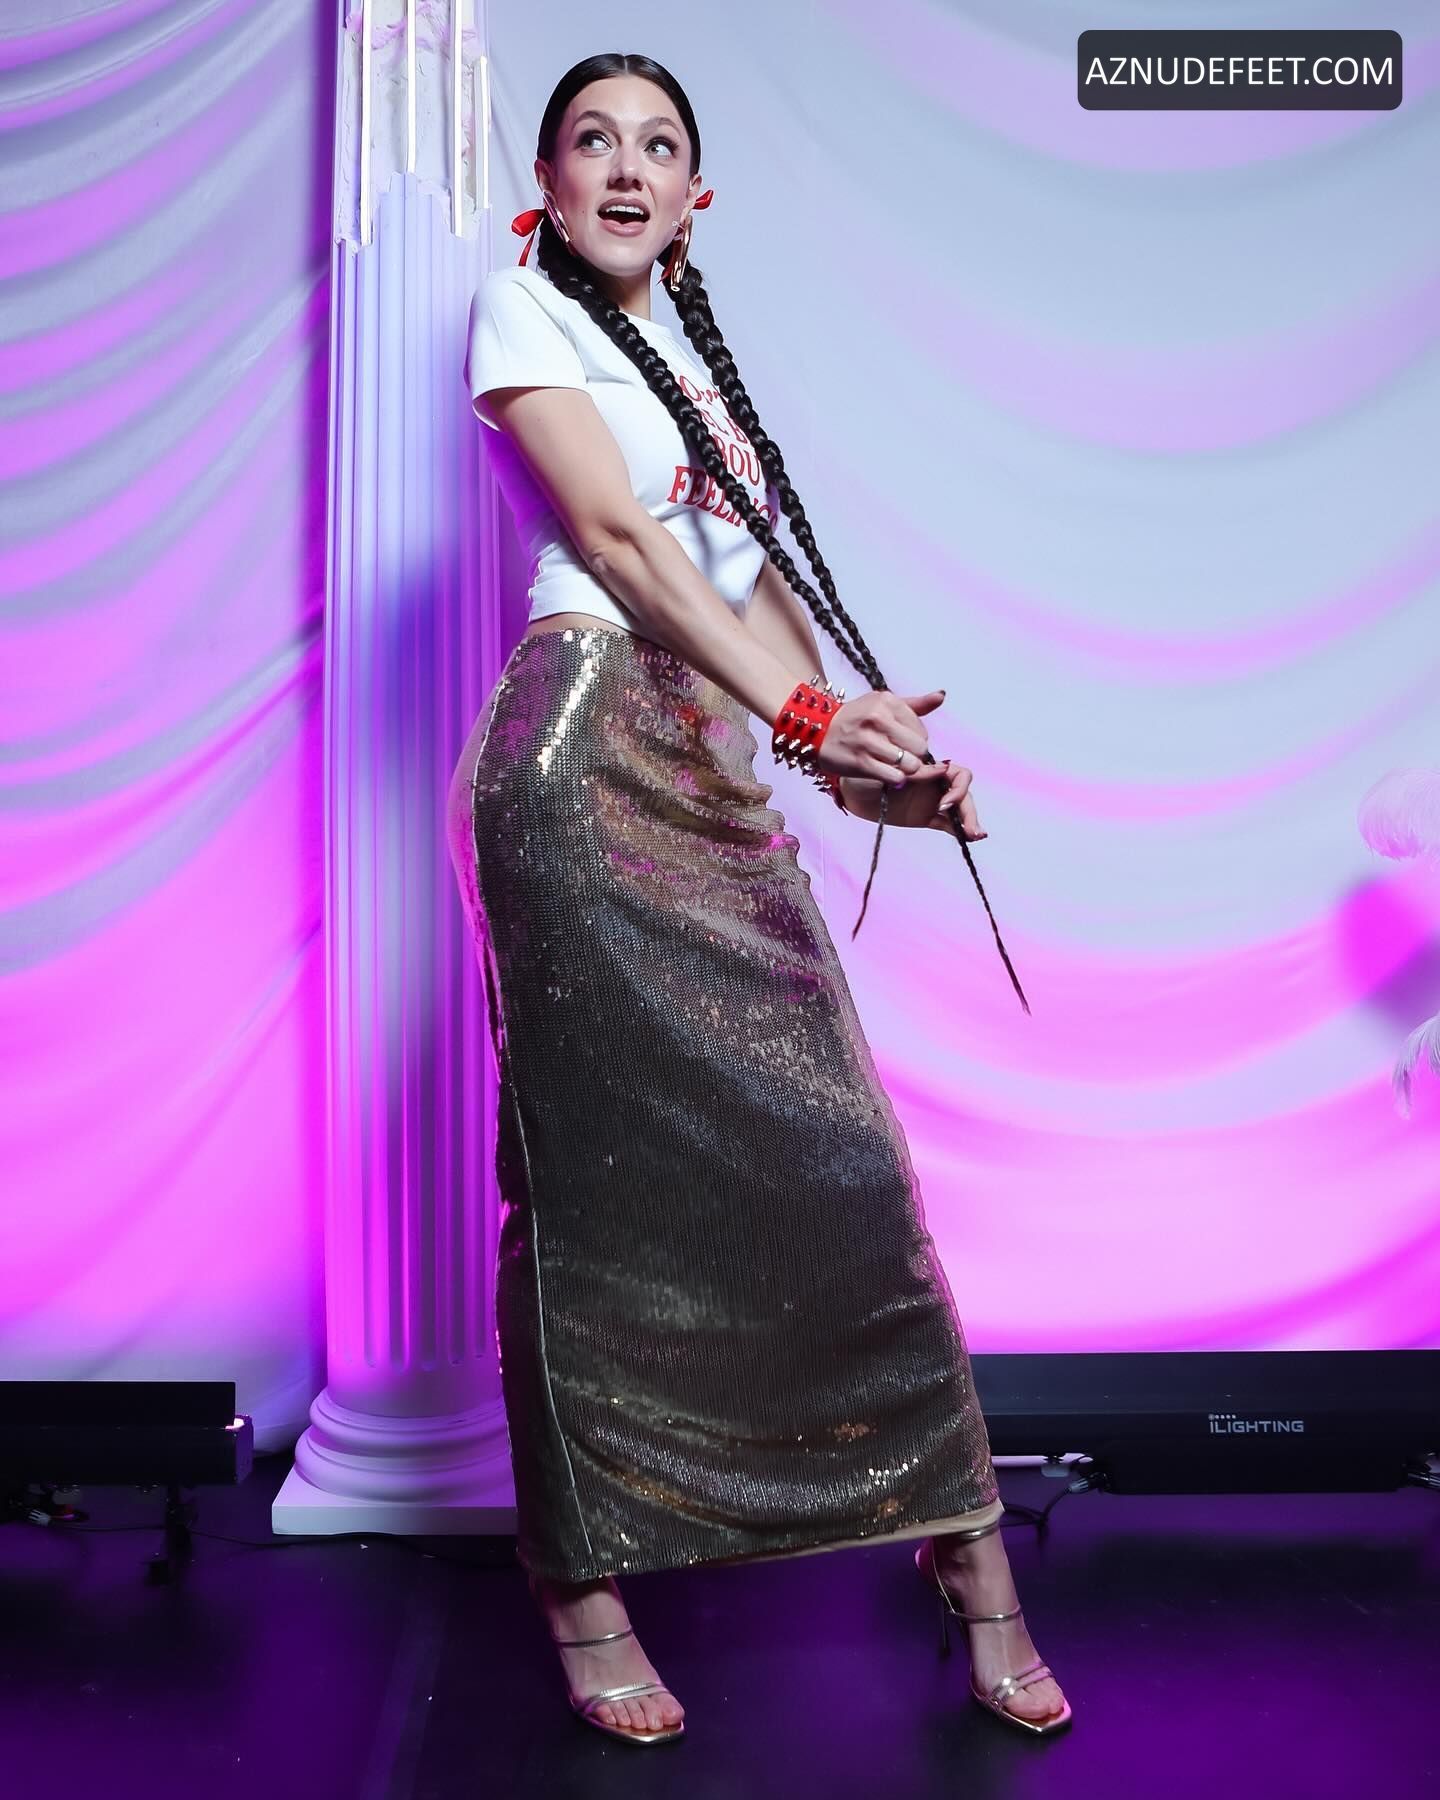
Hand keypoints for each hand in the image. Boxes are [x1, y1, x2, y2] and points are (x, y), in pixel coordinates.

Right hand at [816, 689, 986, 838]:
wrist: (816, 730)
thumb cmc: (855, 718)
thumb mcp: (882, 704)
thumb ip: (915, 704)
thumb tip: (942, 696)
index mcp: (887, 701)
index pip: (922, 731)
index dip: (918, 742)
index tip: (903, 744)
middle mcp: (878, 718)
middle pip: (919, 749)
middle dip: (915, 758)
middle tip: (902, 758)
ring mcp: (868, 741)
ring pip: (909, 765)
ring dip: (905, 770)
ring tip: (894, 766)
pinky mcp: (860, 762)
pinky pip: (894, 777)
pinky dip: (895, 779)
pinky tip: (886, 773)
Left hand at [841, 758, 986, 835]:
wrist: (852, 792)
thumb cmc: (868, 773)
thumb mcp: (890, 769)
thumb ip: (915, 771)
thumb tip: (941, 768)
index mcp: (930, 768)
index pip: (958, 773)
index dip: (957, 788)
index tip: (942, 803)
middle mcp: (935, 783)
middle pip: (963, 793)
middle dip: (968, 809)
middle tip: (968, 827)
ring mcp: (933, 801)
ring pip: (960, 809)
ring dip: (970, 820)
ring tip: (976, 834)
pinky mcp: (927, 818)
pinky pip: (948, 823)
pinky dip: (960, 830)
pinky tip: (971, 838)